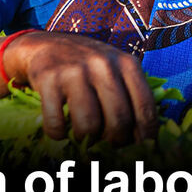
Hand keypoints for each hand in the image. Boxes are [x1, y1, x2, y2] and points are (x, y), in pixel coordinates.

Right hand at [4, 31, 158, 143]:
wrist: (46, 45)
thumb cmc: (88, 65)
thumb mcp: (116, 69)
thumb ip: (131, 94)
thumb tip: (143, 138)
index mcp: (126, 63)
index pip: (145, 106)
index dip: (145, 133)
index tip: (140, 146)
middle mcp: (103, 65)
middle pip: (118, 120)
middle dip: (116, 141)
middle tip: (108, 144)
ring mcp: (75, 71)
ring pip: (89, 125)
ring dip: (86, 140)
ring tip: (84, 136)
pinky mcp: (49, 79)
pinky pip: (57, 123)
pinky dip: (58, 134)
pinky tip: (60, 130)